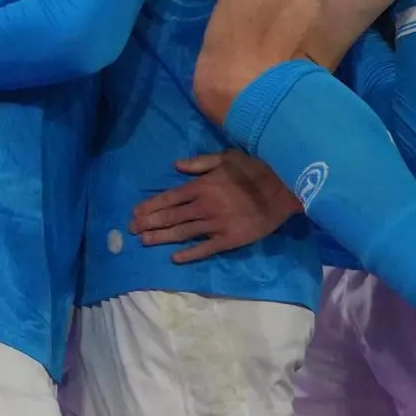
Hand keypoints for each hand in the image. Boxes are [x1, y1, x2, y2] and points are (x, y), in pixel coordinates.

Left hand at [130, 151, 298, 263]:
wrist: (283, 189)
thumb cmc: (255, 169)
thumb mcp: (227, 157)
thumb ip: (200, 163)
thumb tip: (176, 166)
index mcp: (201, 186)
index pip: (169, 198)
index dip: (151, 206)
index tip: (135, 213)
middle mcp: (204, 207)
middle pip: (171, 216)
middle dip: (149, 223)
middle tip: (132, 230)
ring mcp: (215, 225)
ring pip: (183, 233)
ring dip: (162, 237)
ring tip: (145, 241)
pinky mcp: (229, 240)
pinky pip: (205, 249)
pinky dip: (189, 254)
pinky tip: (175, 258)